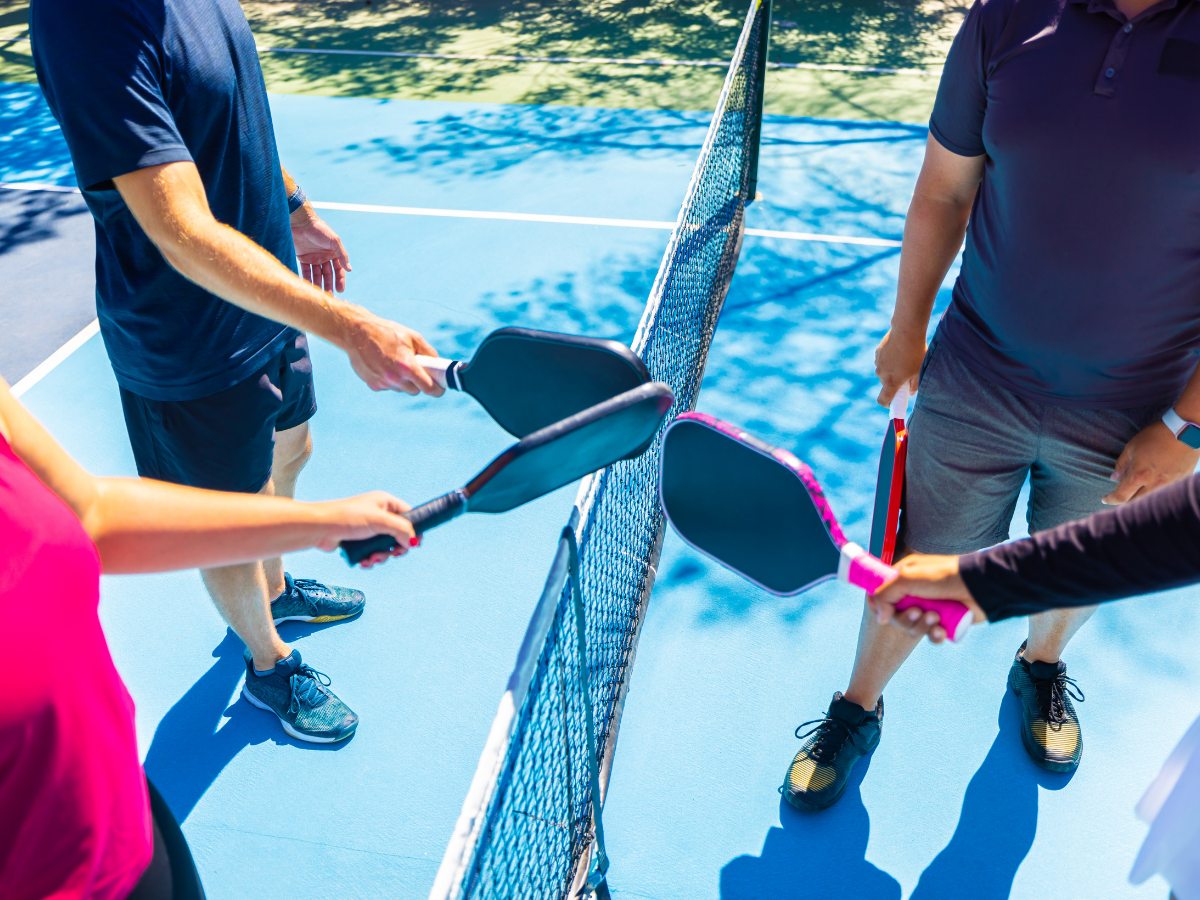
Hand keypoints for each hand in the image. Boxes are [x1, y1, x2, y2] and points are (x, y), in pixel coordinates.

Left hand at [291, 206, 350, 292]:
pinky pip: (305, 271)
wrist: (301, 222)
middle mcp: (324, 257)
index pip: (338, 269)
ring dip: (318, 284)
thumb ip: (342, 255)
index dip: (340, 280)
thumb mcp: (334, 241)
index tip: (340, 290)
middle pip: (328, 274)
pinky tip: (307, 286)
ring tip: (318, 294)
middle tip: (328, 296)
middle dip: (328, 285)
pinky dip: (307, 278)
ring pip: (317, 274)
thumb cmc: (319, 229)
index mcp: (333, 253)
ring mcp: (313, 258)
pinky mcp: (302, 258)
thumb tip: (349, 269)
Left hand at [313, 491, 418, 567]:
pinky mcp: (358, 541)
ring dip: (381, 556)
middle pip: (398, 535)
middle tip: (392, 554)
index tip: (415, 544)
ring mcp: (368, 529)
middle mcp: (378, 515)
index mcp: (385, 503)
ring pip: (385, 547)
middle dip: (395, 548)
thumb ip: (401, 529)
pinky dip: (370, 559)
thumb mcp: (379, 521)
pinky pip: (372, 553)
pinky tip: (363, 561)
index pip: (408, 515)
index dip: (414, 529)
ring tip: (371, 559)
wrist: (318, 529)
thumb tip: (413, 542)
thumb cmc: (346, 518)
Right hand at [341, 312, 444, 396]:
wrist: (356, 332)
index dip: (437, 390)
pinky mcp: (373, 385)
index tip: (440, 388)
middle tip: (416, 369)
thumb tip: (438, 364)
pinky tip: (384, 365)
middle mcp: (394, 378)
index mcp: (407, 366)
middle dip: (419, 383)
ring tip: (396, 363)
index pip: (429, 388)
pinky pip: (389, 387)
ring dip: (403, 381)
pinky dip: (390, 380)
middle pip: (415, 391)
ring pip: (401, 389)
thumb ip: (429, 352)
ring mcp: (383, 383)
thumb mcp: (413, 337)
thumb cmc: (386, 332)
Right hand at [869, 554, 986, 643]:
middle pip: (895, 615)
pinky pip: (930, 636)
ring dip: (921, 627)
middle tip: (919, 612)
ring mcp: (929, 607)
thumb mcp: (906, 578)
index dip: (879, 606)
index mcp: (904, 577)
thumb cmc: (943, 576)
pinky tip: (942, 630)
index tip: (882, 613)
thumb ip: (884, 594)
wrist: (979, 587)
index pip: (881, 594)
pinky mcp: (944, 622)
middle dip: (905, 618)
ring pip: (912, 628)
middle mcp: (915, 593)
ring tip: (936, 618)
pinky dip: (934, 635)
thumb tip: (881, 618)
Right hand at [874, 327, 924, 407]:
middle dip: (895, 383)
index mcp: (891, 382)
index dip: (888, 404)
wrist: (906, 330)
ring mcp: (878, 363)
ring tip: (905, 360)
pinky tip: (900, 351)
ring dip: (892, 371)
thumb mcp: (919, 370)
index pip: (883, 400)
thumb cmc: (916, 352)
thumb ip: (915, 385)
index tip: (894, 402)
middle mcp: (881, 374)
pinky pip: (883, 361)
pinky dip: (889, 360)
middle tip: (907, 376)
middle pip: (886, 385)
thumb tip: (911, 392)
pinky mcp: (878, 353)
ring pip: (884, 372)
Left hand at [1103, 421, 1199, 504]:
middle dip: (1125, 502)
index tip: (1105, 499)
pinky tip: (1152, 487)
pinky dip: (1156, 494)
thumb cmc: (1157, 436)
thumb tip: (1114, 478)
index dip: (1111, 500)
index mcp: (1139, 476)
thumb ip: (1121, 464)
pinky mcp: (1181, 482)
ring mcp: (1169, 485)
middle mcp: (1154, 484)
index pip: (1121, 496)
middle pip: (1136, 503)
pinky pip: (1165, 494)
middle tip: (1119, 496)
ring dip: (1140, 499)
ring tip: (1134, 493)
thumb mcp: (1132, 447)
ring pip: (1151, 500)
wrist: (1185, 432)